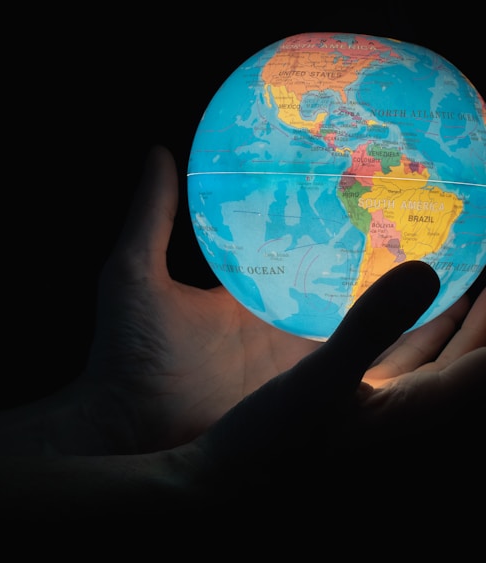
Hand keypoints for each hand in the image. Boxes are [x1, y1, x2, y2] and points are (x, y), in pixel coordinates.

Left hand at [85, 144, 485, 459]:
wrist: (128, 427)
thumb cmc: (127, 356)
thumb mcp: (135, 273)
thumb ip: (152, 213)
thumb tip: (160, 151)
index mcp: (263, 291)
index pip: (325, 250)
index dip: (363, 225)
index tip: (403, 189)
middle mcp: (295, 322)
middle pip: (367, 286)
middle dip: (414, 257)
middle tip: (460, 220)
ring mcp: (310, 361)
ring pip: (388, 327)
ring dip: (432, 301)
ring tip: (474, 261)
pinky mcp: (316, 395)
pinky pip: (381, 369)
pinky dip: (418, 343)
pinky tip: (453, 312)